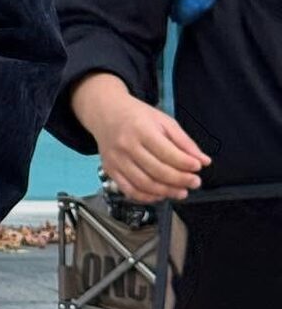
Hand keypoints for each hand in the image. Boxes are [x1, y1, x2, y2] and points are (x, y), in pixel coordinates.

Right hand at [72, 73, 209, 202]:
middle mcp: (126, 145)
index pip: (167, 153)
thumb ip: (184, 141)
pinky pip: (129, 190)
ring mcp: (116, 159)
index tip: (198, 167)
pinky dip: (147, 197)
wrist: (105, 111)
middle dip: (181, 180)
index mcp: (141, 129)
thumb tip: (203, 161)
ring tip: (182, 192)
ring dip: (167, 192)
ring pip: (145, 184)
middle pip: (158, 171)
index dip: (186, 164)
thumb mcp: (163, 120)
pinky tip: (160, 194)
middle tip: (195, 182)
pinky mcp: (110, 169)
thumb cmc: (136, 115)